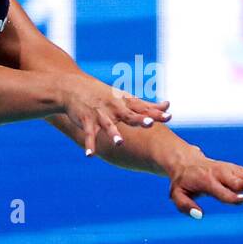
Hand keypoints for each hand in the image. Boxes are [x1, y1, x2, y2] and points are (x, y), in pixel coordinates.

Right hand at [57, 73, 171, 155]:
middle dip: (139, 119)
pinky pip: (88, 134)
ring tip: (120, 143)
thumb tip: (168, 106)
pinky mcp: (86, 120)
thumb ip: (146, 105)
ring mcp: (100, 114)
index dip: (155, 113)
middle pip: (129, 115)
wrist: (73, 88)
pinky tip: (90, 155)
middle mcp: (114, 108)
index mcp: (125, 103)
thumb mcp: (125, 98)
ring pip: (108, 125)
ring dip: (113, 134)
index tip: (169, 116)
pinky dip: (89, 144)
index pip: (143, 108)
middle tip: (149, 123)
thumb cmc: (103, 95)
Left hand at [167, 150, 242, 218]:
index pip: (221, 192)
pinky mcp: (232, 168)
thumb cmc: (182, 182)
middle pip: (235, 181)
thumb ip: (185, 206)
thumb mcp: (176, 194)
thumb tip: (199, 215)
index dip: (232, 196)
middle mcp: (218, 174)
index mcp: (206, 182)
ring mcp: (227, 170)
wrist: (185, 162)